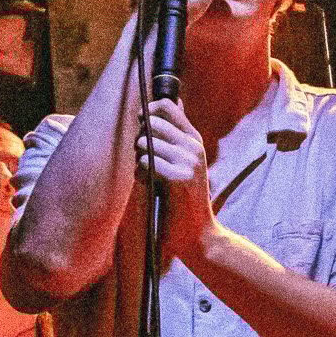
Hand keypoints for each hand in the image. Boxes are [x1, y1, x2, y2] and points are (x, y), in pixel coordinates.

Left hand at [135, 97, 214, 260]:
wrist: (196, 231)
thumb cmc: (180, 196)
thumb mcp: (181, 160)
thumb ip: (174, 136)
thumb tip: (165, 105)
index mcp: (194, 138)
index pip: (168, 104)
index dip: (148, 110)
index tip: (141, 125)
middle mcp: (194, 146)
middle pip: (152, 122)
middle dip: (139, 138)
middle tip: (143, 158)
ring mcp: (189, 161)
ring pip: (145, 143)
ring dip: (139, 159)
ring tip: (148, 175)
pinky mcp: (180, 177)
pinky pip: (146, 163)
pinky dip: (142, 174)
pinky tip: (150, 186)